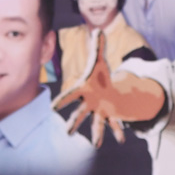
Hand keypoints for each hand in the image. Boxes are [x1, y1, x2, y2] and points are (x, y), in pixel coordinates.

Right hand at [53, 31, 125, 146]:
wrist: (107, 89)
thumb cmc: (100, 76)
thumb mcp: (99, 60)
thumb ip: (98, 47)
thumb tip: (98, 29)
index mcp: (84, 90)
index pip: (71, 95)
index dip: (62, 101)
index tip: (52, 107)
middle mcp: (89, 103)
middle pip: (79, 114)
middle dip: (74, 123)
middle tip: (68, 132)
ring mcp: (98, 111)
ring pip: (96, 123)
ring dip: (97, 133)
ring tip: (96, 144)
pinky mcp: (109, 115)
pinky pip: (114, 123)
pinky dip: (118, 131)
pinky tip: (122, 139)